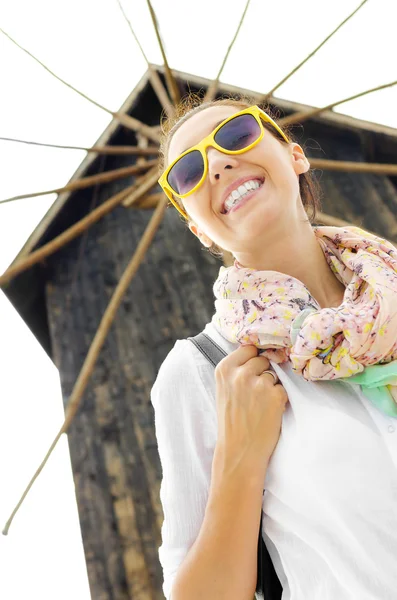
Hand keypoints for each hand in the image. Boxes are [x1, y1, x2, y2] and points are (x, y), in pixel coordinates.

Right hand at [213, 345, 288, 477]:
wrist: (239, 451)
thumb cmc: (232, 422)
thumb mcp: (224, 390)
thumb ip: (236, 370)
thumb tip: (257, 353)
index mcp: (224, 369)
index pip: (248, 348)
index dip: (253, 358)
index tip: (253, 370)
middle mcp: (240, 373)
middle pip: (262, 359)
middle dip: (263, 372)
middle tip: (256, 393)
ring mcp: (259, 383)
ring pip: (274, 374)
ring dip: (272, 386)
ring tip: (261, 405)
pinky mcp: (275, 395)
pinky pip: (283, 388)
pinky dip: (280, 399)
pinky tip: (269, 412)